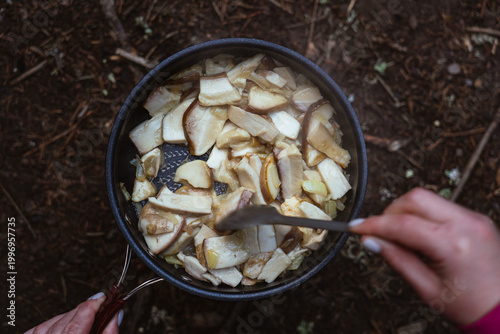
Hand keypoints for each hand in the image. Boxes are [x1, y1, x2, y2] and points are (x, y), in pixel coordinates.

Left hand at [25, 292, 121, 333]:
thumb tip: (116, 315)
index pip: (76, 326)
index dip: (92, 308)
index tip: (104, 298)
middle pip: (67, 321)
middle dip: (87, 310)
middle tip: (102, 303)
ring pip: (56, 321)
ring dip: (74, 316)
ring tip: (88, 315)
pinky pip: (43, 326)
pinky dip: (58, 321)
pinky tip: (68, 321)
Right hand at [349, 187, 499, 324]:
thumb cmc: (470, 306)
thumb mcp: (427, 288)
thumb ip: (397, 259)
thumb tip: (371, 241)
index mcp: (453, 244)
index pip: (402, 224)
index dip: (374, 224)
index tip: (357, 227)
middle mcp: (466, 224)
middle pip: (415, 199)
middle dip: (390, 212)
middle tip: (380, 232)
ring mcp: (474, 218)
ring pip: (427, 198)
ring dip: (406, 212)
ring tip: (401, 236)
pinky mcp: (476, 218)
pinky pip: (441, 206)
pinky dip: (423, 215)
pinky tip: (419, 235)